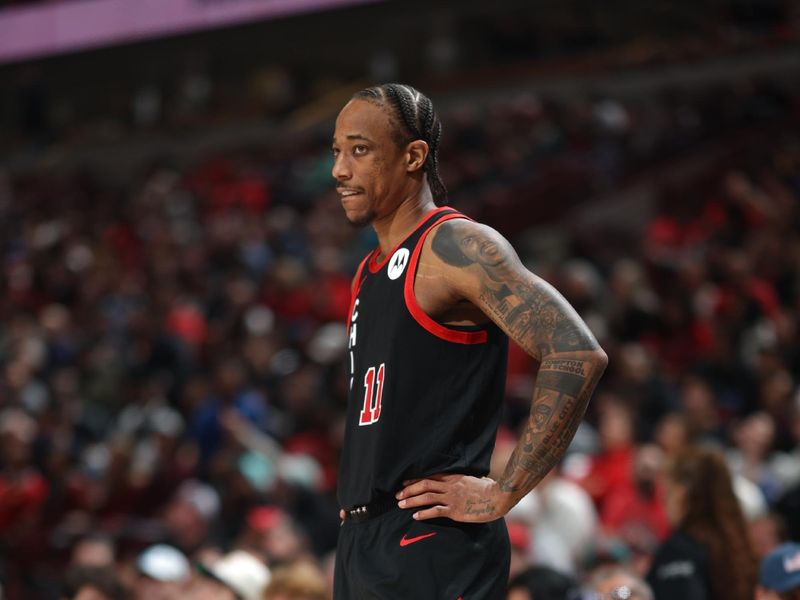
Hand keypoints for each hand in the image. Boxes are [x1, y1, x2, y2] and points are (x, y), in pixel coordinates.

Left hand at [395, 473, 510, 522]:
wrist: (498, 497)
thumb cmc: (491, 488)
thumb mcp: (479, 479)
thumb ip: (472, 479)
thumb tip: (477, 478)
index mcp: (454, 477)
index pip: (431, 476)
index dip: (416, 480)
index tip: (405, 482)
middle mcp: (450, 486)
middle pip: (424, 485)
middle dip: (409, 489)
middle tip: (398, 494)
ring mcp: (452, 498)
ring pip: (427, 497)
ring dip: (412, 500)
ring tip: (400, 504)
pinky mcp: (455, 510)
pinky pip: (436, 511)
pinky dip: (424, 513)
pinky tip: (415, 516)